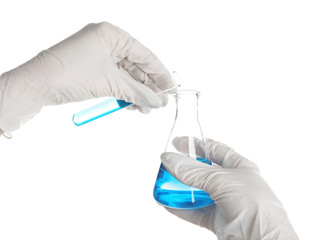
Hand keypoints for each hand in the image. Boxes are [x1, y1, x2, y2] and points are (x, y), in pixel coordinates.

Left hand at [0, 22, 172, 133]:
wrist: (37, 86)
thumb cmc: (69, 74)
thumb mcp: (110, 83)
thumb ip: (138, 93)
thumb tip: (158, 101)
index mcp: (111, 34)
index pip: (144, 54)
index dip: (159, 73)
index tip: (170, 88)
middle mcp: (105, 42)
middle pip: (136, 66)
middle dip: (148, 87)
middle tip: (159, 103)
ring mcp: (98, 55)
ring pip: (125, 76)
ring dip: (136, 93)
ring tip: (146, 109)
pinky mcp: (91, 68)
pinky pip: (114, 80)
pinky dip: (124, 93)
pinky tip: (132, 105)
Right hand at [161, 137, 298, 239]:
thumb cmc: (256, 207)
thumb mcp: (222, 181)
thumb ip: (194, 171)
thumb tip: (170, 159)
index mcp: (240, 167)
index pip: (214, 150)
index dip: (196, 144)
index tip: (177, 143)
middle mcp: (232, 184)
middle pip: (203, 172)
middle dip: (185, 168)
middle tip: (168, 165)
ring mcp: (225, 203)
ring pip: (197, 193)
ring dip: (180, 189)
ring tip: (164, 185)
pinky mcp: (218, 222)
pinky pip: (195, 212)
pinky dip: (180, 208)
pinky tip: (168, 204)